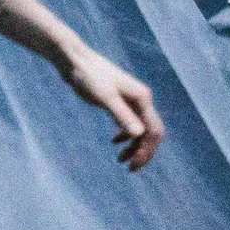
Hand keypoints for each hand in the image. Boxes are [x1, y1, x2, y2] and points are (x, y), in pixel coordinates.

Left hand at [61, 48, 164, 170]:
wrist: (75, 60)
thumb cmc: (88, 76)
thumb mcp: (104, 97)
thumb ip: (121, 115)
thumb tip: (139, 135)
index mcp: (142, 98)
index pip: (154, 130)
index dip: (147, 150)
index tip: (133, 165)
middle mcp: (141, 99)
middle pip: (151, 131)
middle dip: (143, 151)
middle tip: (129, 168)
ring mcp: (130, 99)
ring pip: (140, 128)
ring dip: (134, 145)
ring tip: (120, 160)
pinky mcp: (119, 100)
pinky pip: (130, 122)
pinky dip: (125, 135)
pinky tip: (114, 142)